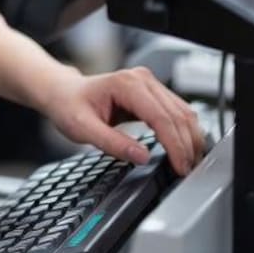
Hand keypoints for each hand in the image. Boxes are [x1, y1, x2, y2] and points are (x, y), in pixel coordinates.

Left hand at [37, 64, 205, 177]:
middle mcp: (142, 79)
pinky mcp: (152, 93)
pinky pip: (177, 112)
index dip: (175, 146)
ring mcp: (149, 84)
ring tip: (189, 164)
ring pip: (183, 113)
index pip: (162, 118)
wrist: (63, 92)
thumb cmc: (69, 105)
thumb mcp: (82, 128)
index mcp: (126, 84)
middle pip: (178, 115)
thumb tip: (142, 157)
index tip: (180, 168)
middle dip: (187, 146)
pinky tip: (184, 150)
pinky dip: (184, 132)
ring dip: (190, 139)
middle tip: (188, 172)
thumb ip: (112, 143)